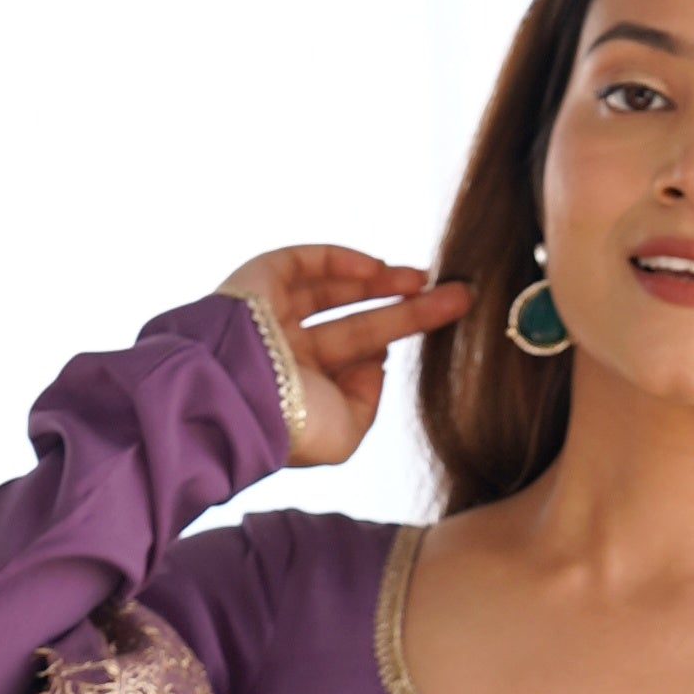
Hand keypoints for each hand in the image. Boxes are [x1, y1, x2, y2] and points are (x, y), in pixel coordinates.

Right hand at [220, 243, 471, 468]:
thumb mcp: (347, 432)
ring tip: (426, 280)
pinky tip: (380, 269)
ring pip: (336, 290)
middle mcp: (290, 349)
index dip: (395, 339)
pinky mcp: (261, 281)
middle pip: (358, 322)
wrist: (238, 396)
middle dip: (406, 308)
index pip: (358, 356)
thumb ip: (369, 398)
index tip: (435, 331)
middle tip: (454, 297)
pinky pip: (307, 262)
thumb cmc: (291, 425)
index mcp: (305, 386)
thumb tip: (378, 360)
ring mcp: (274, 313)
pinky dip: (344, 262)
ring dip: (382, 282)